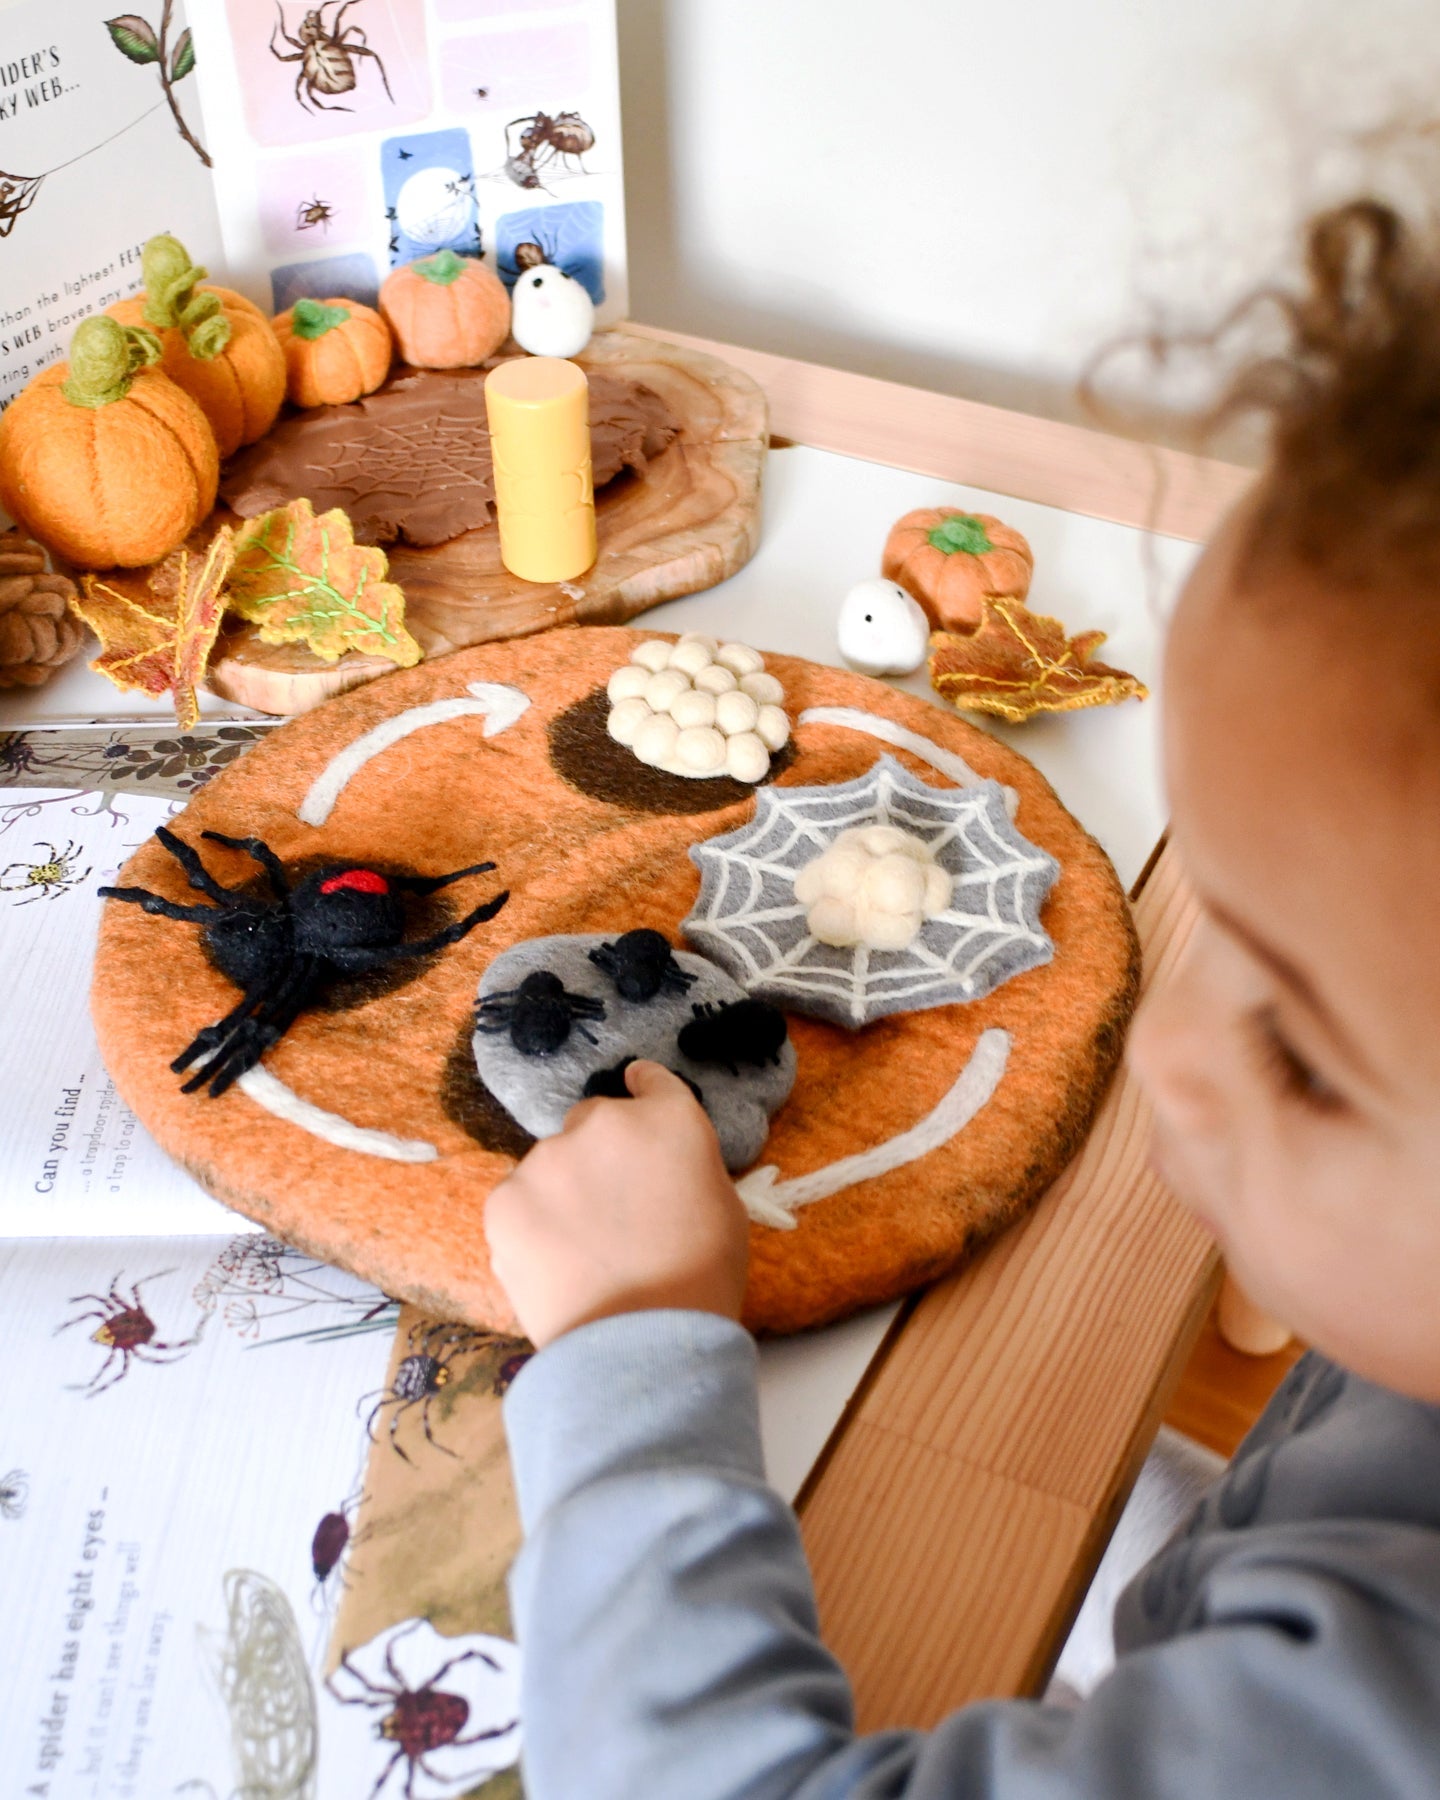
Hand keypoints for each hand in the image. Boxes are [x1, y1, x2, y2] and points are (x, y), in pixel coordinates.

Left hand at [484, 1060, 749, 1347]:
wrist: (640, 1345)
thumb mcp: (722, 1208)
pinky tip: (553, 1262)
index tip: (636, 1093)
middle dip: (600, 1153)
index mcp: (669, 1120)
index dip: (643, 1091)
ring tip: (581, 1248)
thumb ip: (687, 1166)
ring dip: (563, 1190)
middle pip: (593, 1121)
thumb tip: (659, 1165)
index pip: (651, 1082)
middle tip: (612, 1207)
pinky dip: (531, 1223)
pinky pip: (518, 1200)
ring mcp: (547, 1158)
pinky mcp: (504, 1199)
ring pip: (551, 1164)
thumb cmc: (701, 1281)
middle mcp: (604, 1123)